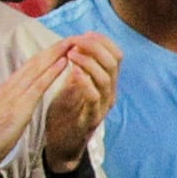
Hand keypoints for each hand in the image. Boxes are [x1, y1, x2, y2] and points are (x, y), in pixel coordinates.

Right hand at [0, 42, 76, 176]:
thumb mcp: (3, 112)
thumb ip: (13, 101)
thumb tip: (23, 97)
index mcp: (7, 88)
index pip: (29, 66)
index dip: (46, 55)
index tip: (60, 46)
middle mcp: (11, 86)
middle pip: (35, 62)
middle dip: (53, 48)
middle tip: (70, 36)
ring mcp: (14, 94)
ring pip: (38, 68)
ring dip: (55, 54)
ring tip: (71, 43)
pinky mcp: (20, 106)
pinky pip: (39, 85)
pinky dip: (52, 72)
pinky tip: (63, 63)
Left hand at [36, 32, 118, 169]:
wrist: (60, 144)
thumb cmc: (65, 113)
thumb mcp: (72, 85)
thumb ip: (78, 67)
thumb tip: (76, 43)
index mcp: (106, 82)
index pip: (116, 55)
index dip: (103, 41)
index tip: (85, 33)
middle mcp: (109, 93)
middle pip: (114, 63)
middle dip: (96, 47)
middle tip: (77, 41)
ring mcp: (102, 106)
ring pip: (106, 78)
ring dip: (89, 62)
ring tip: (71, 54)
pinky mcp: (90, 119)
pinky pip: (94, 98)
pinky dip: (85, 82)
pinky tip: (73, 73)